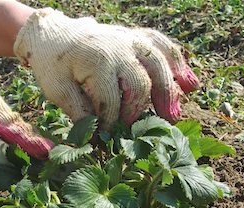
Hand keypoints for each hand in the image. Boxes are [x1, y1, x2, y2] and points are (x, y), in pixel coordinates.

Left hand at [14, 8, 198, 129]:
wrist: (54, 33)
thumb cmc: (53, 64)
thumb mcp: (57, 90)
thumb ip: (79, 112)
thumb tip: (97, 137)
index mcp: (97, 61)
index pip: (112, 100)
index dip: (111, 123)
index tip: (108, 137)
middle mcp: (119, 48)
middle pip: (141, 83)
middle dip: (141, 111)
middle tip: (143, 131)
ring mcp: (131, 39)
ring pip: (159, 63)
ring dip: (170, 90)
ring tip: (173, 115)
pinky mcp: (137, 37)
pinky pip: (163, 46)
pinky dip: (178, 64)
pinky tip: (190, 83)